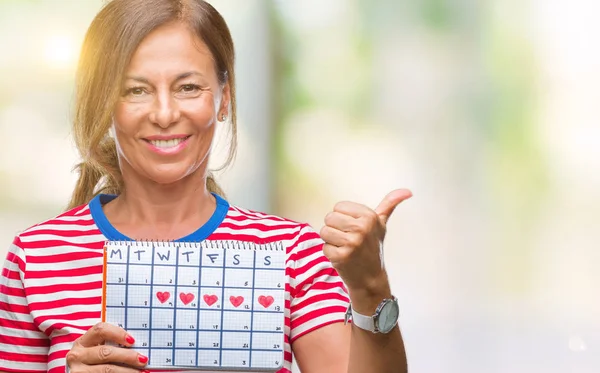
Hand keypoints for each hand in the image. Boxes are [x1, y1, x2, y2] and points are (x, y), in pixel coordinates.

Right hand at [66, 322, 147, 372]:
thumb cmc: (92, 360)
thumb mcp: (96, 349)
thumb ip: (110, 344)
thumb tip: (136, 344)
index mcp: (83, 341)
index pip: (100, 330)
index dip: (117, 333)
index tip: (133, 340)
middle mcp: (77, 355)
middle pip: (105, 352)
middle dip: (127, 356)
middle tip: (143, 359)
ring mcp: (78, 370)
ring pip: (106, 369)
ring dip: (127, 371)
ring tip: (141, 371)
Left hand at [320, 189, 411, 309]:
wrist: (371, 278)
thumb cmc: (373, 247)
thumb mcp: (381, 224)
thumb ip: (389, 204)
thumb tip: (407, 191)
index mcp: (369, 216)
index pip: (338, 206)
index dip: (343, 217)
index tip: (354, 228)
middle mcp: (361, 228)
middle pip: (329, 218)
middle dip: (335, 229)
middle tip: (349, 239)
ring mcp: (352, 243)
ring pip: (324, 231)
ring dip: (331, 241)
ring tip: (345, 248)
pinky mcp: (341, 257)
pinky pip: (324, 247)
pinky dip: (330, 253)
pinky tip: (343, 258)